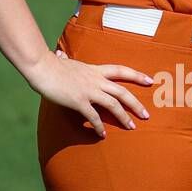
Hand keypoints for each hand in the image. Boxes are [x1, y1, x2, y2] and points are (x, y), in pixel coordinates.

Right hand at [24, 48, 154, 138]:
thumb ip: (66, 60)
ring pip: (113, 104)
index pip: (121, 70)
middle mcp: (95, 80)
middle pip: (122, 91)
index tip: (150, 80)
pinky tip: (103, 135)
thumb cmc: (50, 64)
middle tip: (146, 115)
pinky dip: (99, 126)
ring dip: (124, 117)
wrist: (42, 67)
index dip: (136, 75)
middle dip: (136, 104)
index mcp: (95, 70)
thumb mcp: (64, 61)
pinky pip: (93, 116)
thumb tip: (60, 55)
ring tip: (131, 127)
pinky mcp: (79, 101)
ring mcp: (88, 91)